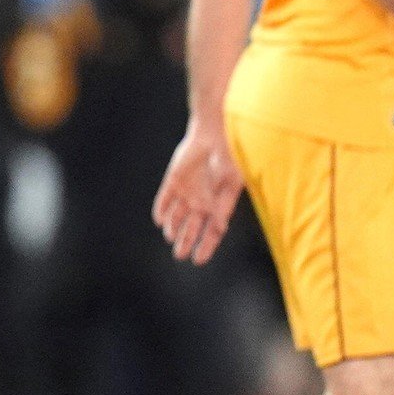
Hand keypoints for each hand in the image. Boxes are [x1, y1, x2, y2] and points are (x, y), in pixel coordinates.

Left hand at [152, 121, 242, 264]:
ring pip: (176, 217)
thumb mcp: (233, 182)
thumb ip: (224, 205)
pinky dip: (161, 210)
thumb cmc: (231, 157)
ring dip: (173, 228)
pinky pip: (164, 199)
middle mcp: (202, 202)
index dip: (206, 246)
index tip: (198, 260)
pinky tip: (160, 220)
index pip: (213, 232)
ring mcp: (187, 192)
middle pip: (191, 228)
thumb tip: (219, 227)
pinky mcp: (173, 181)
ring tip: (171, 236)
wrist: (216, 134)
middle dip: (186, 242)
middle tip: (180, 255)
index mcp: (219, 205)